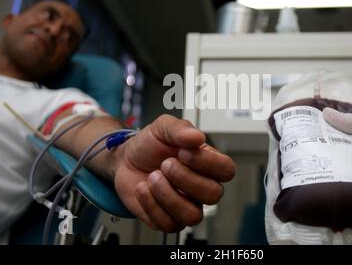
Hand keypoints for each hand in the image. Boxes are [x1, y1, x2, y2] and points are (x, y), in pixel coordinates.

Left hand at [112, 114, 235, 231]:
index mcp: (207, 163)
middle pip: (213, 195)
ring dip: (168, 196)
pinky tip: (143, 188)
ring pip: (193, 216)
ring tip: (153, 177)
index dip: (207, 163)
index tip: (183, 152)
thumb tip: (198, 136)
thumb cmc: (150, 144)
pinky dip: (151, 204)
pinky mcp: (167, 219)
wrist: (125, 159)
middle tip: (165, 164)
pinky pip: (168, 224)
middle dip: (185, 178)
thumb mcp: (163, 127)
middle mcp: (201, 187)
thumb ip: (180, 129)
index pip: (227, 170)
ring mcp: (186, 205)